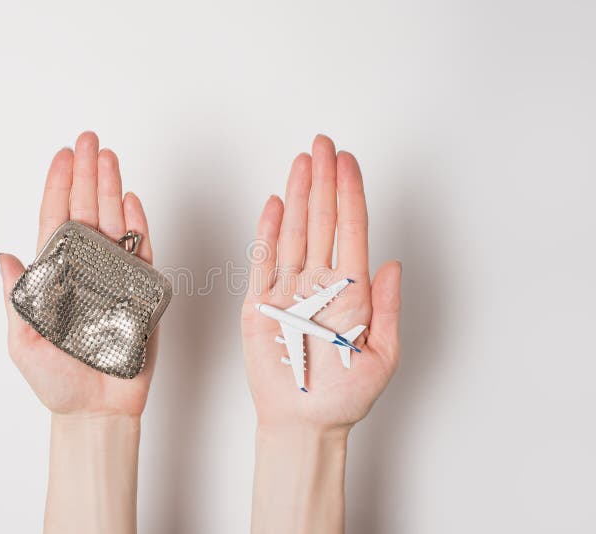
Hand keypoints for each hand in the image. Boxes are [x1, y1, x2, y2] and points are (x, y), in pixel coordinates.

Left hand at [0, 131, 156, 416]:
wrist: (96, 410)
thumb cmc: (58, 382)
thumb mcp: (23, 342)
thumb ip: (17, 297)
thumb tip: (3, 255)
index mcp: (57, 276)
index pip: (55, 221)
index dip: (58, 187)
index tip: (63, 155)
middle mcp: (86, 269)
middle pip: (86, 212)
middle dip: (87, 174)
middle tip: (90, 140)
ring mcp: (115, 278)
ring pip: (115, 224)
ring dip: (112, 189)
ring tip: (110, 157)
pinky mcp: (141, 292)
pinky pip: (143, 252)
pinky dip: (139, 226)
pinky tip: (132, 200)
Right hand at [242, 134, 401, 431]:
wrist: (305, 424)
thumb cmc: (343, 396)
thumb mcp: (382, 355)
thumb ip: (388, 308)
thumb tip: (395, 264)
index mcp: (351, 290)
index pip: (351, 229)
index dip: (350, 193)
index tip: (348, 161)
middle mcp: (319, 283)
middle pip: (322, 220)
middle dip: (324, 180)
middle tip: (324, 143)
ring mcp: (288, 290)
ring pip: (294, 232)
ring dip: (298, 195)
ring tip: (302, 160)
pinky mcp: (260, 304)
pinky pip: (263, 261)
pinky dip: (268, 232)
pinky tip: (274, 204)